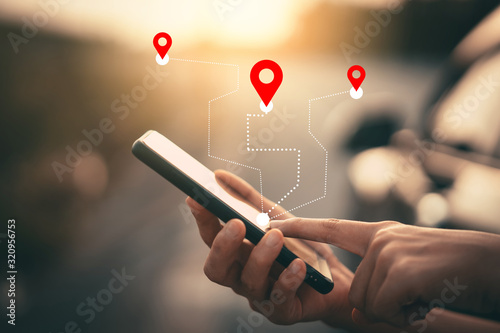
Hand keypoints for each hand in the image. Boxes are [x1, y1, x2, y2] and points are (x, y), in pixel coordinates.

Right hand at [186, 170, 356, 327]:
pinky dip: (288, 280)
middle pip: (216, 268)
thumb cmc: (300, 246)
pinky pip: (279, 299)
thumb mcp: (275, 216)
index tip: (197, 197)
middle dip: (222, 246)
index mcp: (236, 253)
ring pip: (248, 282)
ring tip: (276, 237)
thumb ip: (247, 199)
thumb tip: (218, 175)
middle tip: (237, 224)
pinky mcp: (282, 312)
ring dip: (260, 257)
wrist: (335, 278)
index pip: (210, 238)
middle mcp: (241, 275)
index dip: (202, 219)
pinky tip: (299, 266)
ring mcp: (260, 296)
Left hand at [270, 218, 499, 325]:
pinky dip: (406, 315)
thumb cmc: (454, 272)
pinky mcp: (399, 270)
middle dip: (382, 306)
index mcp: (381, 235)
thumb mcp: (411, 273)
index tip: (274, 224)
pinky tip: (426, 302)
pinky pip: (384, 308)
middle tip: (416, 298)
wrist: (494, 267)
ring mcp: (389, 252)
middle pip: (357, 291)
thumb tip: (356, 312)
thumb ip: (379, 284)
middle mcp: (381, 239)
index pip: (332, 229)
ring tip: (424, 297)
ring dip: (398, 311)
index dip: (302, 229)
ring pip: (369, 302)